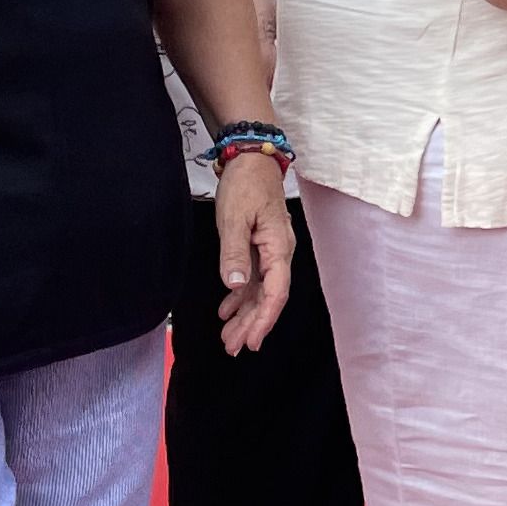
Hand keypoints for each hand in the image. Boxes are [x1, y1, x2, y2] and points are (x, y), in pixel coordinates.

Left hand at [210, 150, 295, 353]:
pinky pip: (253, 279)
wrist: (251, 159)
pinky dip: (240, 297)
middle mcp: (279, 253)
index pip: (276, 292)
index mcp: (279, 247)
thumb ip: (234, 253)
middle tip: (233, 347)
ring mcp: (270, 251)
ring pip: (260, 291)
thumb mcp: (234, 218)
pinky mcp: (259, 246)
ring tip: (228, 336)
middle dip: (252, 324)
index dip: (264, 319)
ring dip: (245, 315)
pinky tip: (227, 310)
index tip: (252, 340)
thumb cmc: (246, 183)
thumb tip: (234, 286)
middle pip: (269, 297)